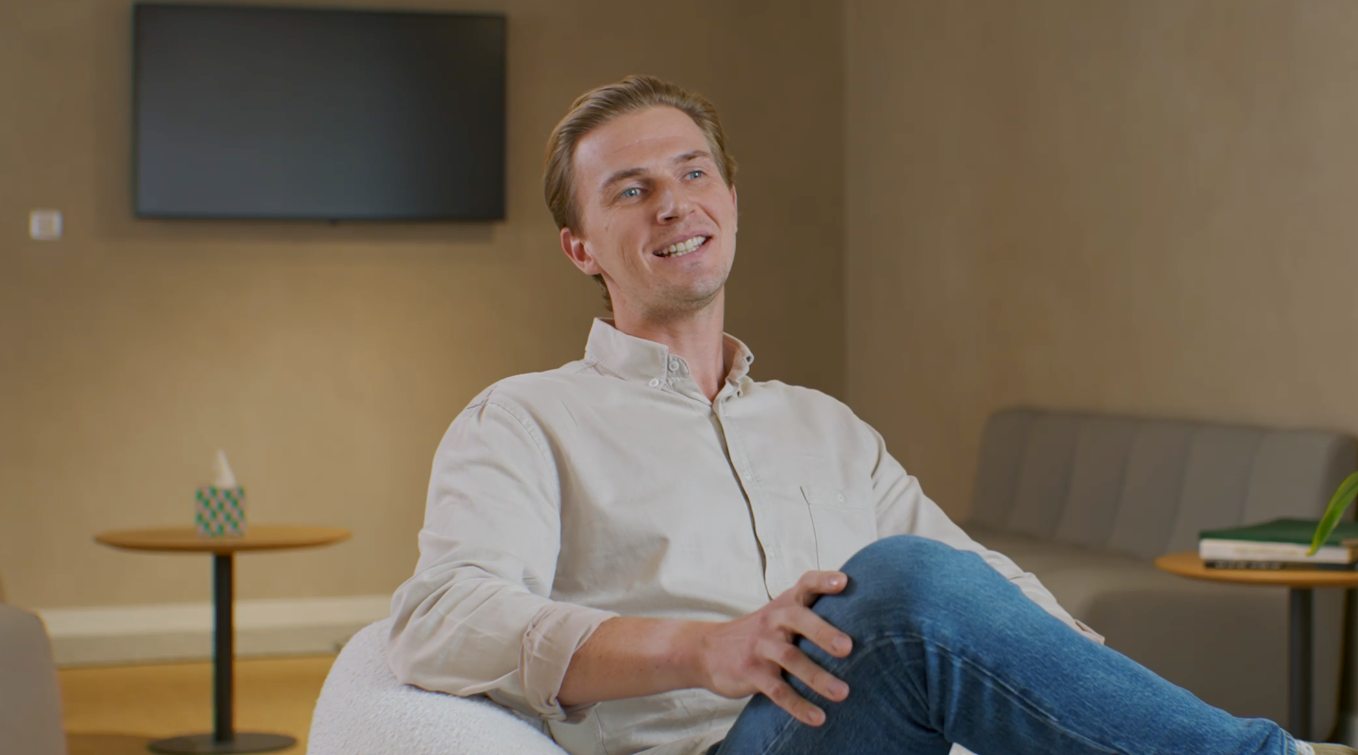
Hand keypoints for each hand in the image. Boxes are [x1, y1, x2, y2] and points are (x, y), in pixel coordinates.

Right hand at [692, 570, 852, 725]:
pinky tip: (817, 717)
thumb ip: (808, 614)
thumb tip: (860, 620)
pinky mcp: (752, 673)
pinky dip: (798, 706)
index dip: (824, 581)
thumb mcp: (777, 615)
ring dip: (817, 677)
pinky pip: (778, 691)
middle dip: (824, 633)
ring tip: (843, 693)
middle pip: (799, 620)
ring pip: (791, 659)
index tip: (844, 581)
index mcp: (783, 604)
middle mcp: (773, 621)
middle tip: (848, 647)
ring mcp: (761, 647)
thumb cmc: (757, 633)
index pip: (805, 584)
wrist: (705, 650)